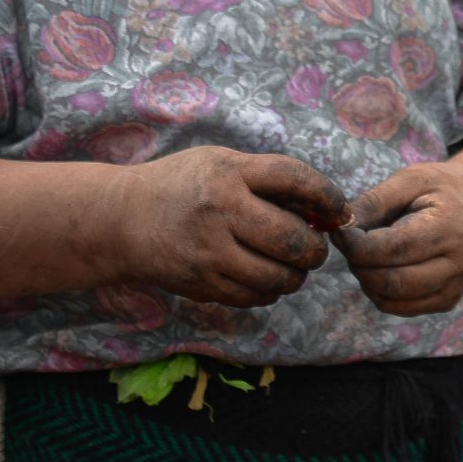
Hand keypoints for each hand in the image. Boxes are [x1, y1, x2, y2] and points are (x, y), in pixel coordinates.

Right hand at [112, 149, 345, 307]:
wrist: (123, 219)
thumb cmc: (185, 186)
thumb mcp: (223, 164)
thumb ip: (270, 180)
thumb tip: (325, 211)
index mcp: (231, 173)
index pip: (297, 180)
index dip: (329, 197)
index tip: (339, 211)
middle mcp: (221, 211)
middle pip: (292, 240)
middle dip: (315, 249)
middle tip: (313, 247)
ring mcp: (209, 252)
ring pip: (277, 277)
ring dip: (296, 276)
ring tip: (292, 266)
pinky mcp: (201, 284)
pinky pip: (254, 297)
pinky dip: (269, 292)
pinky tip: (265, 278)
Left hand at [332, 162, 462, 315]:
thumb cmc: (437, 188)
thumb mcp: (409, 179)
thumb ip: (375, 202)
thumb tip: (341, 227)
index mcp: (452, 227)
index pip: (396, 248)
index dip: (359, 246)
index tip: (339, 232)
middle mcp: (461, 263)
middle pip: (394, 281)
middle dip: (359, 265)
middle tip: (349, 245)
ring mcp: (456, 287)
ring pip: (394, 300)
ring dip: (367, 280)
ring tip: (365, 254)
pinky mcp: (448, 301)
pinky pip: (401, 308)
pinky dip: (380, 292)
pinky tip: (380, 268)